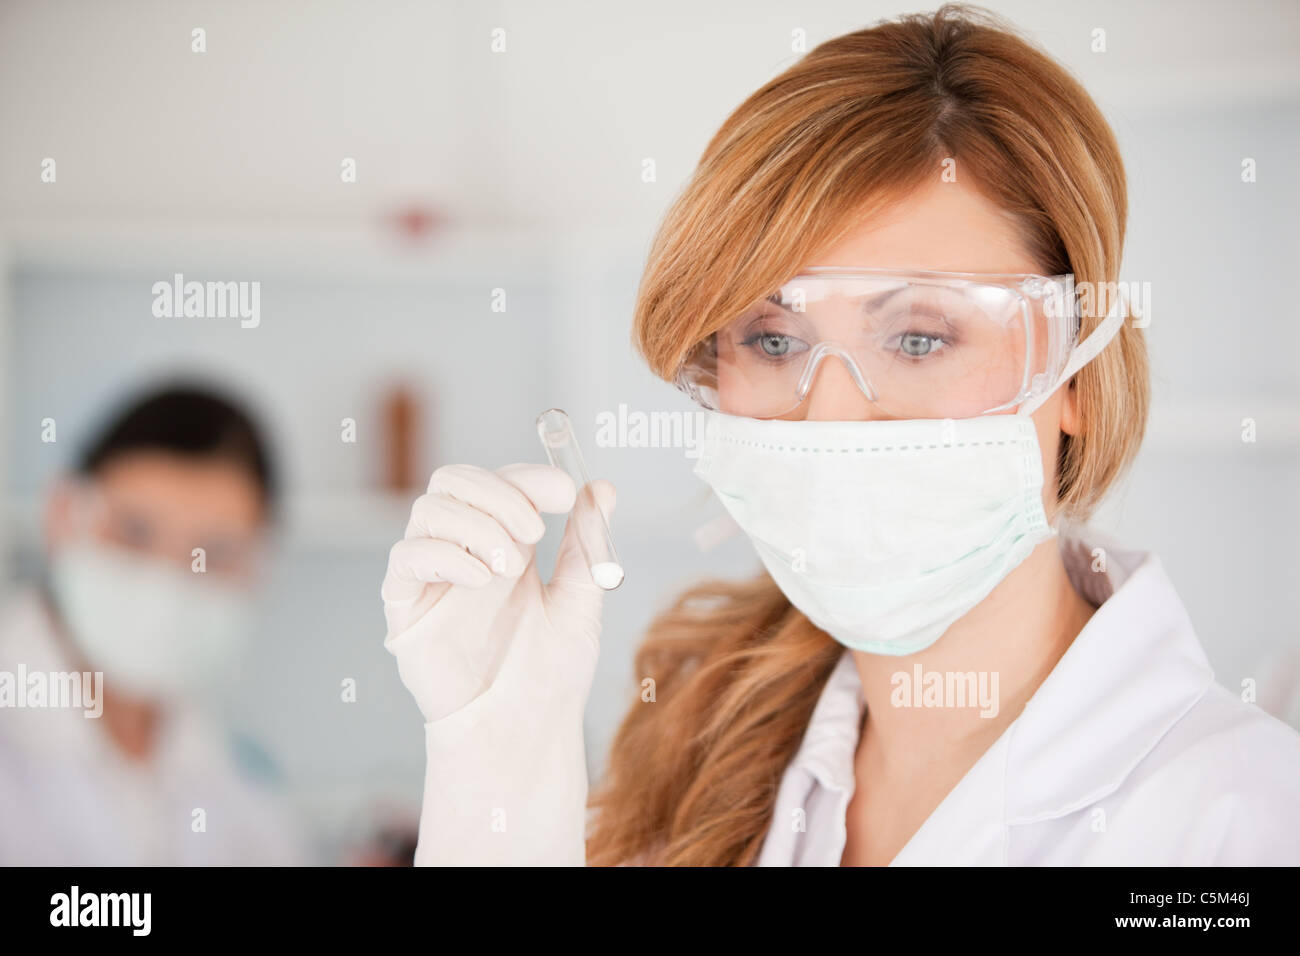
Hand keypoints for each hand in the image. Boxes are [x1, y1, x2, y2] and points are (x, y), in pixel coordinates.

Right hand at [382, 462, 616, 725]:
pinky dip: (444, 554)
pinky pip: (406, 557)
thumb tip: (601, 488)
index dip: (530, 478)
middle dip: (498, 492)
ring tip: (511, 564)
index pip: (502, 484)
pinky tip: (482, 579)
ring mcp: (432, 575)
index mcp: (504, 543)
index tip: (566, 491)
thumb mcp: (580, 599)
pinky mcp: (405, 607)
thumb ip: (586, 543)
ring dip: (475, 522)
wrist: (524, 730)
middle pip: (455, 481)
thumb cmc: (550, 673)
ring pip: (429, 509)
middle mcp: (463, 551)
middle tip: (535, 530)